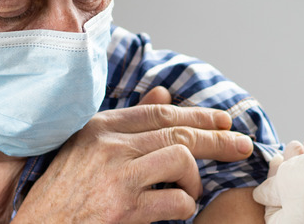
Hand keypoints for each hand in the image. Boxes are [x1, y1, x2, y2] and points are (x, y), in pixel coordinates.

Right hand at [14, 99, 253, 222]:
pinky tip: (177, 210)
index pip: (160, 112)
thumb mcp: (87, 149)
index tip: (224, 119)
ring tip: (192, 191)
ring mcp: (117, 176)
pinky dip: (184, 207)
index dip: (197, 113)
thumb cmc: (61, 193)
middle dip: (218, 139)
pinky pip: (176, 201)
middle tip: (242, 146)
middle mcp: (109, 146)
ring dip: (195, 179)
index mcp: (100, 127)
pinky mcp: (124, 209)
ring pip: (181, 159)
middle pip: (178, 132)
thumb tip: (163, 94)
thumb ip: (127, 123)